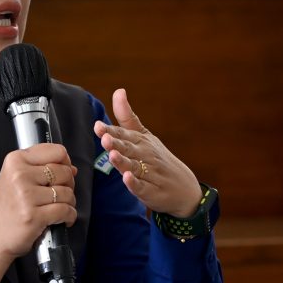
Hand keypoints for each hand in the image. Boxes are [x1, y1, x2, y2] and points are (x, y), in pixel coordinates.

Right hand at [0, 143, 77, 282]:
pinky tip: (62, 219)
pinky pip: (65, 210)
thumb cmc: (6, 208)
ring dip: (69, 203)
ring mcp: (26, 195)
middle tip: (60, 194)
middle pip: (64, 171)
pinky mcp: (33, 215)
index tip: (63, 172)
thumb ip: (41, 168)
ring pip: (67, 192)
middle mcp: (19, 175)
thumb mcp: (16, 178)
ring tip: (58, 208)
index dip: (65, 162)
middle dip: (69, 184)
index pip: (56, 151)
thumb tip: (71, 168)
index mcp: (15, 160)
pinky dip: (69, 216)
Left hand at [94, 89, 201, 218]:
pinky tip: (127, 178)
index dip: (110, 131)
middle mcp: (146, 155)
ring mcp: (150, 174)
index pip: (124, 134)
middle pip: (129, 149)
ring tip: (113, 155)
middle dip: (116, 144)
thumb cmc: (158, 158)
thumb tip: (119, 90)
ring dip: (123, 161)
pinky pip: (143, 187)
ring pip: (135, 167)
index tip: (98, 126)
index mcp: (141, 141)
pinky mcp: (152, 192)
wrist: (184, 187)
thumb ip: (126, 116)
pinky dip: (135, 183)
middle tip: (104, 138)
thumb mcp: (143, 136)